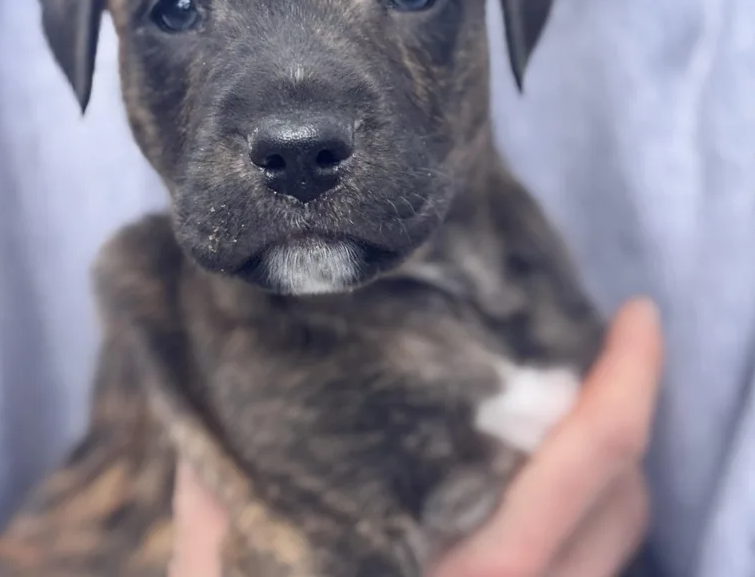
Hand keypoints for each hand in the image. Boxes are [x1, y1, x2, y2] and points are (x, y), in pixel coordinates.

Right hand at [169, 297, 663, 576]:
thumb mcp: (229, 550)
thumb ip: (239, 456)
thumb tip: (242, 355)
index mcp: (468, 569)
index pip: (588, 459)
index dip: (628, 379)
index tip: (638, 315)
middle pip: (622, 494)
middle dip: (626, 405)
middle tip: (595, 340)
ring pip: (616, 539)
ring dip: (609, 459)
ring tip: (569, 393)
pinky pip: (589, 570)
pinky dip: (585, 509)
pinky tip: (537, 471)